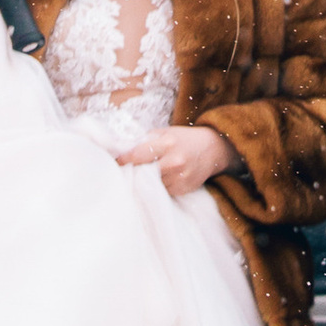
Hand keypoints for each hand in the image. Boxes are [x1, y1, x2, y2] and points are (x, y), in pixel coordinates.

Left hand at [115, 122, 236, 199]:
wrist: (212, 149)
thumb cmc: (184, 139)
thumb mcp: (165, 133)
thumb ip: (145, 141)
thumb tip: (120, 150)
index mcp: (167, 144)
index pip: (137, 155)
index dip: (122, 160)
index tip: (113, 163)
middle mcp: (174, 162)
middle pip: (142, 173)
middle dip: (133, 173)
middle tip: (124, 172)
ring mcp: (179, 178)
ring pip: (151, 185)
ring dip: (144, 182)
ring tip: (144, 176)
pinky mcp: (183, 190)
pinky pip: (162, 192)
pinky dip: (158, 188)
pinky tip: (160, 180)